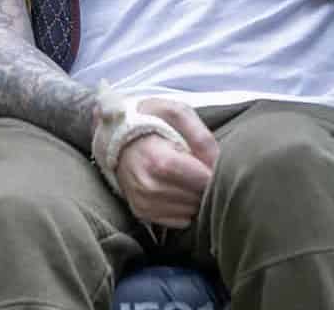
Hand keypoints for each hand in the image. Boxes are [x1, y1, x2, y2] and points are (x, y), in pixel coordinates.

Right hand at [114, 98, 217, 227]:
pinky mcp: (142, 213)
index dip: (213, 170)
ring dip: (194, 195)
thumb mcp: (176, 113)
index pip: (203, 180)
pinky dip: (184, 206)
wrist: (116, 136)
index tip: (208, 159)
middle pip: (198, 197)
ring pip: (191, 211)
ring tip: (185, 175)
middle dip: (204, 183)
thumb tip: (217, 164)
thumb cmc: (150, 121)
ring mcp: (144, 203)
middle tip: (196, 165)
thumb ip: (201, 136)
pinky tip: (176, 186)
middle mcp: (149, 187)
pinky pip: (180, 220)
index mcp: (159, 161)